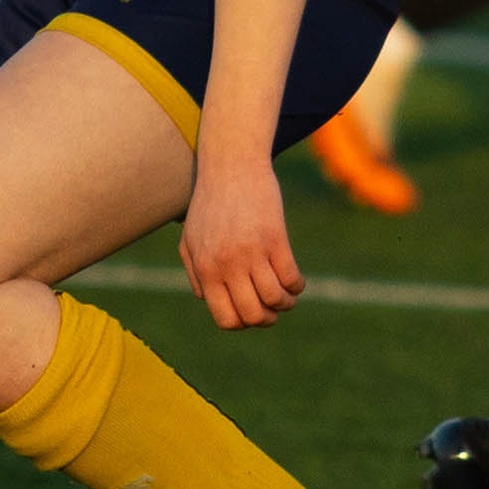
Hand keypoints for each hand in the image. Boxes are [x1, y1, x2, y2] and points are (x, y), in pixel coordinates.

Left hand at [178, 149, 303, 329]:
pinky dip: (297, 286)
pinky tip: (295, 280)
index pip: (227, 319)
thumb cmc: (210, 203)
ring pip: (275, 299)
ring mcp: (252, 252)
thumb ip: (195, 273)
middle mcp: (227, 265)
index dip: (243, 323)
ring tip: (287, 295)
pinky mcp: (274, 237)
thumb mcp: (190, 239)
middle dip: (268, 318)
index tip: (251, 310)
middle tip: (273, 307)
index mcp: (206, 270)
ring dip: (286, 303)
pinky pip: (291, 277)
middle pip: (253, 315)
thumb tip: (208, 299)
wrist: (231, 165)